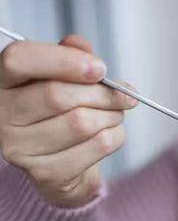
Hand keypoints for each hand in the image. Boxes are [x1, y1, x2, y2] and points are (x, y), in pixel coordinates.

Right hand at [0, 35, 137, 206]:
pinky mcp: (45, 173)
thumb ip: (70, 56)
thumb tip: (82, 46)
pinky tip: (111, 134)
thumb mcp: (63, 79)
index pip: (20, 59)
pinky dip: (116, 136)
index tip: (100, 68)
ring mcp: (19, 148)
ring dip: (112, 115)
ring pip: (81, 122)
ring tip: (115, 114)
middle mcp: (2, 115)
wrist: (62, 166)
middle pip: (58, 95)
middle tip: (123, 95)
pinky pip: (96, 146)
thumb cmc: (60, 114)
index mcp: (3, 82)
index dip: (64, 60)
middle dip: (103, 93)